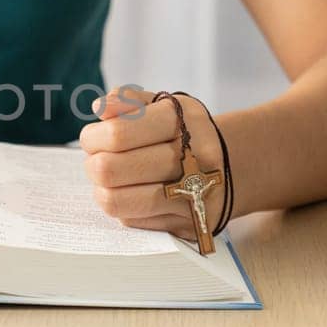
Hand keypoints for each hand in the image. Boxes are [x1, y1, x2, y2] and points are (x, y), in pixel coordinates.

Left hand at [79, 87, 223, 239]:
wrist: (234, 164)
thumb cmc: (185, 132)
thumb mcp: (163, 106)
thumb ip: (129, 102)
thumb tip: (100, 108)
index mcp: (183, 121)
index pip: (117, 135)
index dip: (92, 138)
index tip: (92, 138)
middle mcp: (192, 158)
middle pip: (110, 170)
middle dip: (92, 165)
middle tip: (96, 160)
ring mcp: (193, 194)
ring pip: (116, 201)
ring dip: (101, 190)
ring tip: (107, 179)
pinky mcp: (189, 224)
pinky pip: (133, 221)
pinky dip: (124, 206)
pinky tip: (132, 194)